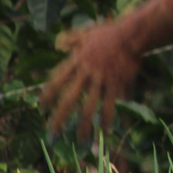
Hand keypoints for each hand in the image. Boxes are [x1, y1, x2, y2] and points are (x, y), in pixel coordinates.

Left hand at [39, 19, 141, 140]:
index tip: (41, 107)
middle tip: (53, 133)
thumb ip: (70, 38)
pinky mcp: (116, 84)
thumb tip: (58, 44)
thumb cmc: (109, 33)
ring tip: (80, 140)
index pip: (57, 80)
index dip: (48, 95)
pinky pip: (110, 105)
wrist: (131, 34)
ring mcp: (101, 80)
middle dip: (60, 117)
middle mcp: (86, 72)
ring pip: (89, 107)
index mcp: (77, 60)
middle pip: (69, 99)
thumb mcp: (86, 33)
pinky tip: (105, 129)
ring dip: (84, 125)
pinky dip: (107, 118)